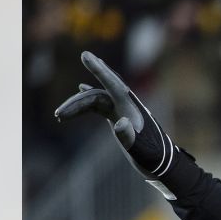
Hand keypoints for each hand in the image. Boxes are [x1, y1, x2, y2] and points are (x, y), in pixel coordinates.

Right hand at [54, 51, 179, 183]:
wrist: (161, 164)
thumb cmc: (152, 157)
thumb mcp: (141, 150)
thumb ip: (129, 137)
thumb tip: (119, 123)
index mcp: (132, 108)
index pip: (114, 84)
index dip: (100, 70)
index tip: (85, 55)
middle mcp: (126, 106)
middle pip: (99, 92)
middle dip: (85, 88)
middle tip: (71, 85)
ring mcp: (122, 110)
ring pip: (94, 100)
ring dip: (76, 106)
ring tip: (59, 117)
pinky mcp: (118, 117)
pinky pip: (99, 104)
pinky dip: (87, 100)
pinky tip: (80, 88)